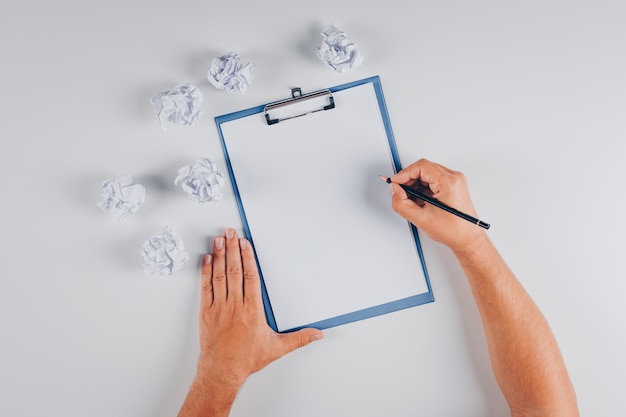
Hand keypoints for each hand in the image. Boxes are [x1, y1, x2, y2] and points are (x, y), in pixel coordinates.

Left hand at [197, 228, 323, 383]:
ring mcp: (219, 307)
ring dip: (219, 256)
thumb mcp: (277, 348)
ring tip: (218, 240)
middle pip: (234, 271)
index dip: (248, 258)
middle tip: (231, 233)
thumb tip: (317, 335)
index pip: (251, 277)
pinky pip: (206, 288)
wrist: (222, 371)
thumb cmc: (246, 359)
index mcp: (253, 310)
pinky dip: (205, 272)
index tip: (245, 244)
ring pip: (219, 276)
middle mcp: (236, 305)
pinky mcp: (206, 312)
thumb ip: (299, 339)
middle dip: (232, 249)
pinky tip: (206, 259)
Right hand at [389, 159, 485, 251]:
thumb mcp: (421, 219)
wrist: (467, 238)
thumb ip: (401, 203)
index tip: (395, 182)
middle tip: (400, 192)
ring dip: (415, 185)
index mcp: (448, 182)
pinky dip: (423, 189)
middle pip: (424, 169)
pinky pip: (433, 181)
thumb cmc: (453, 230)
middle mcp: (454, 178)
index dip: (404, 173)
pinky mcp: (453, 186)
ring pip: (427, 175)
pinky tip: (420, 202)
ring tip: (412, 201)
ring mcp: (454, 181)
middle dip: (409, 180)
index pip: (421, 166)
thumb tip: (395, 191)